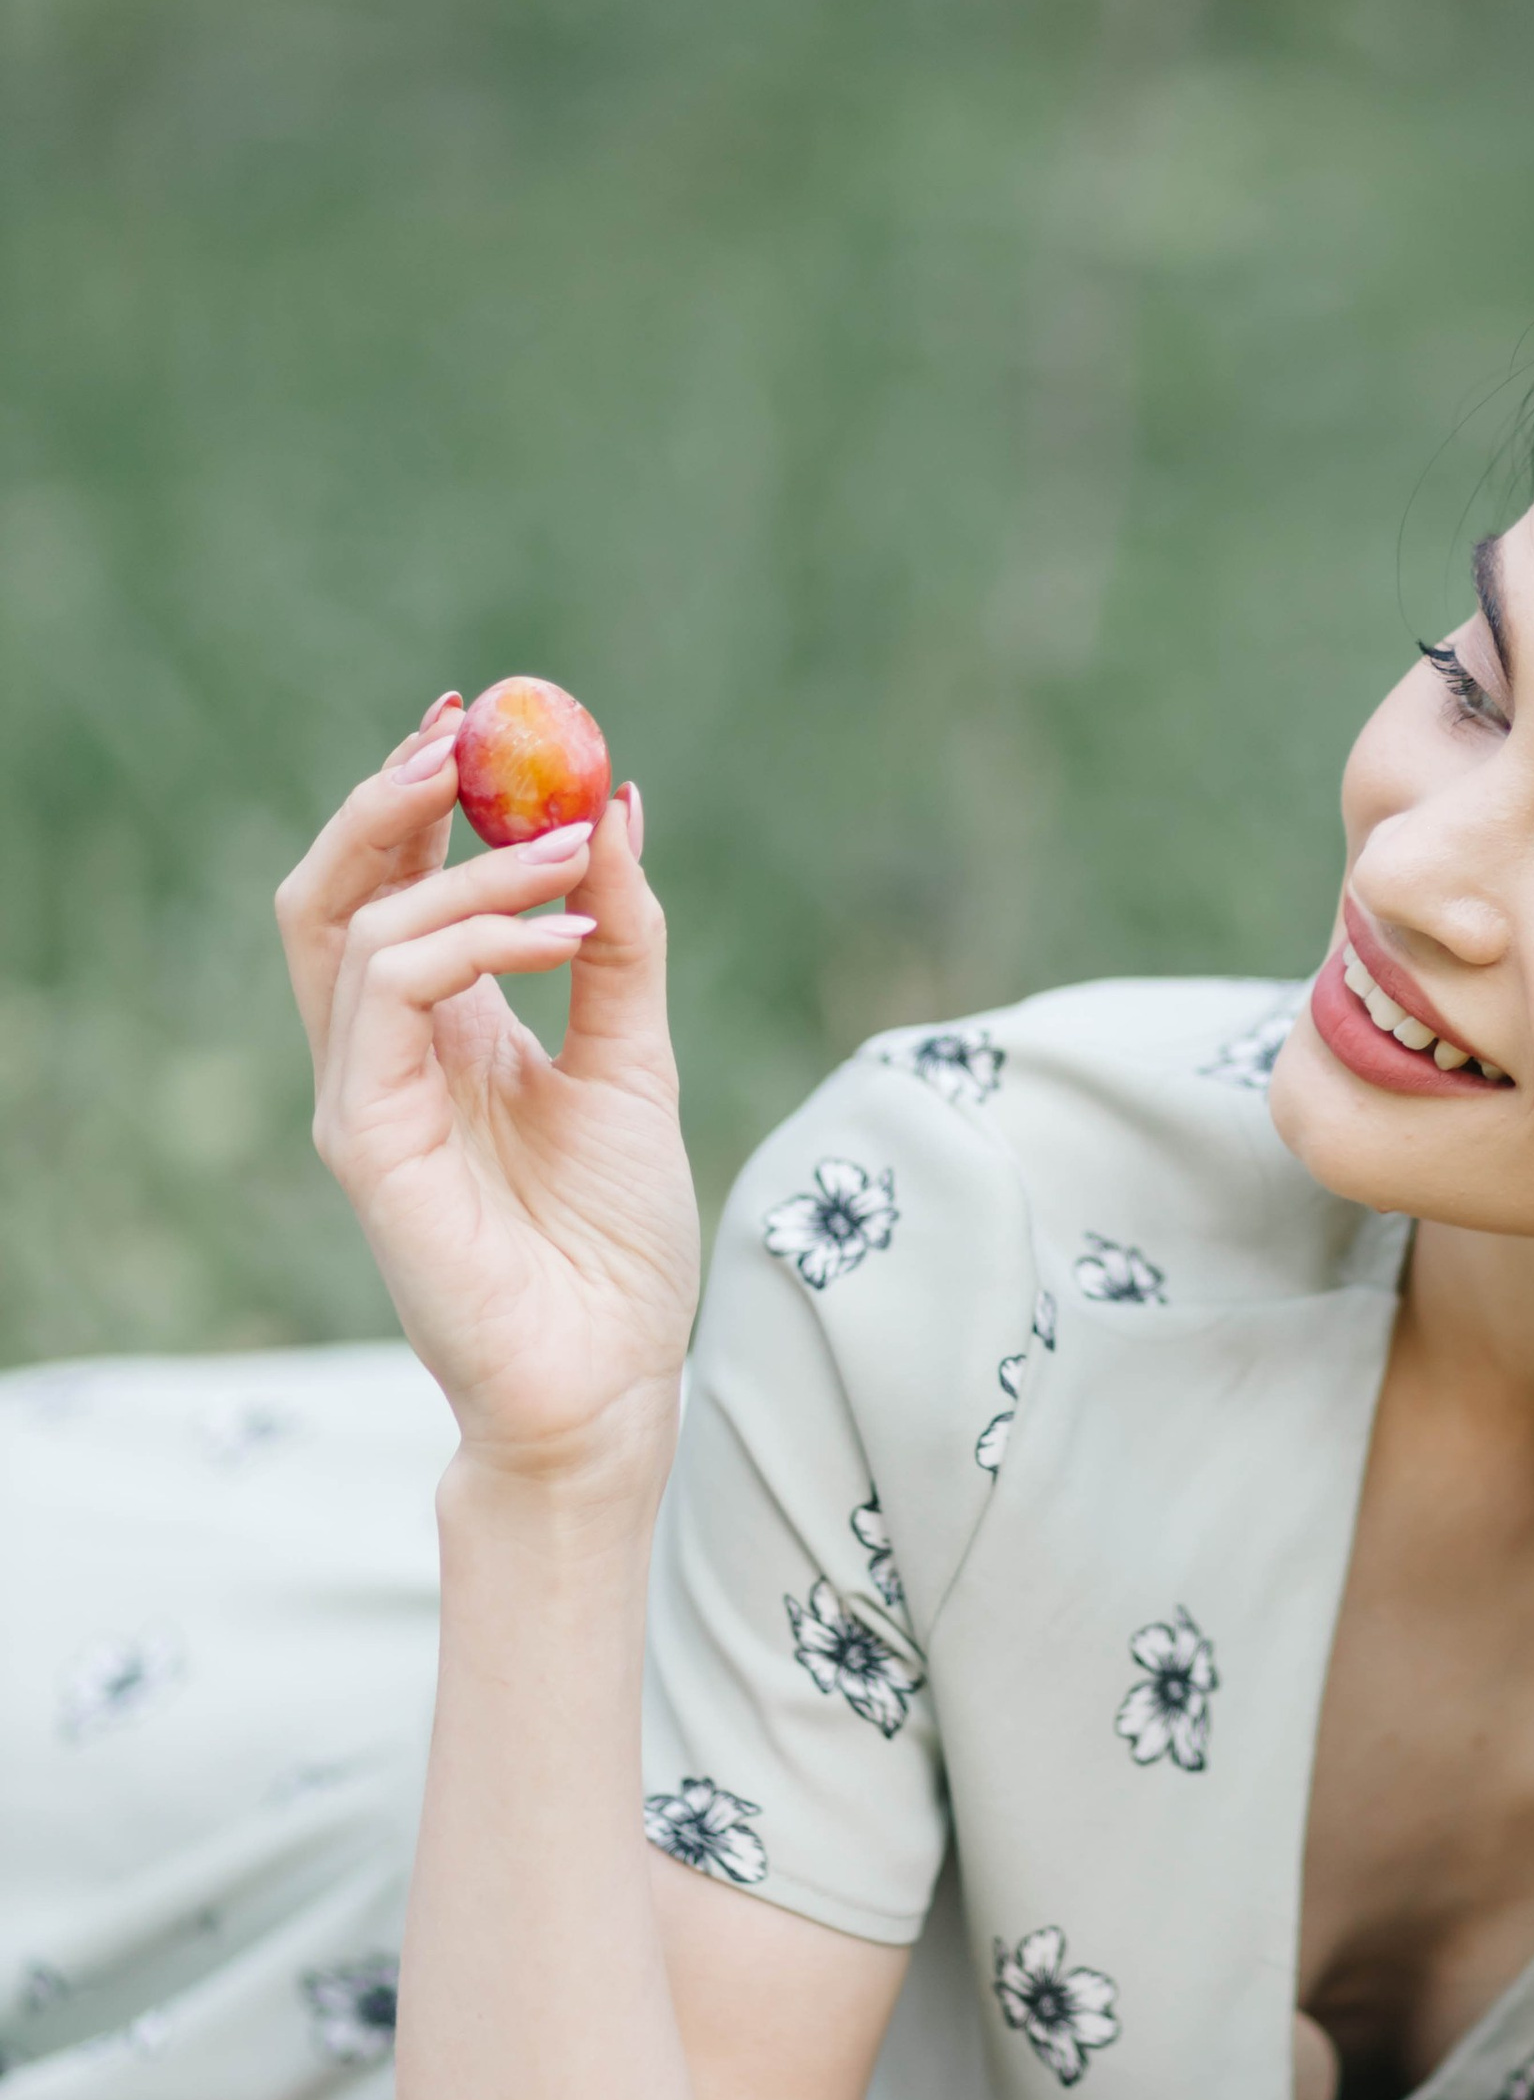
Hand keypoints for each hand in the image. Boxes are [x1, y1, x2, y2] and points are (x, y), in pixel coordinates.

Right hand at [277, 697, 697, 1479]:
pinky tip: (565, 929)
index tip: (475, 720)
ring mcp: (362, 1095)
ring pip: (356, 923)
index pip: (389, 885)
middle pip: (332, 887)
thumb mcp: (635, 1060)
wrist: (610, 1379)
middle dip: (388, 797)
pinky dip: (476, 938)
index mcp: (439, 1034)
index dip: (415, 797)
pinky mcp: (363, 1137)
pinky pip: (391, 993)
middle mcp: (384, 1055)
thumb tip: (618, 802)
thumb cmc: (615, 1244)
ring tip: (567, 845)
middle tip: (466, 732)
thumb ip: (620, 940)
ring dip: (464, 864)